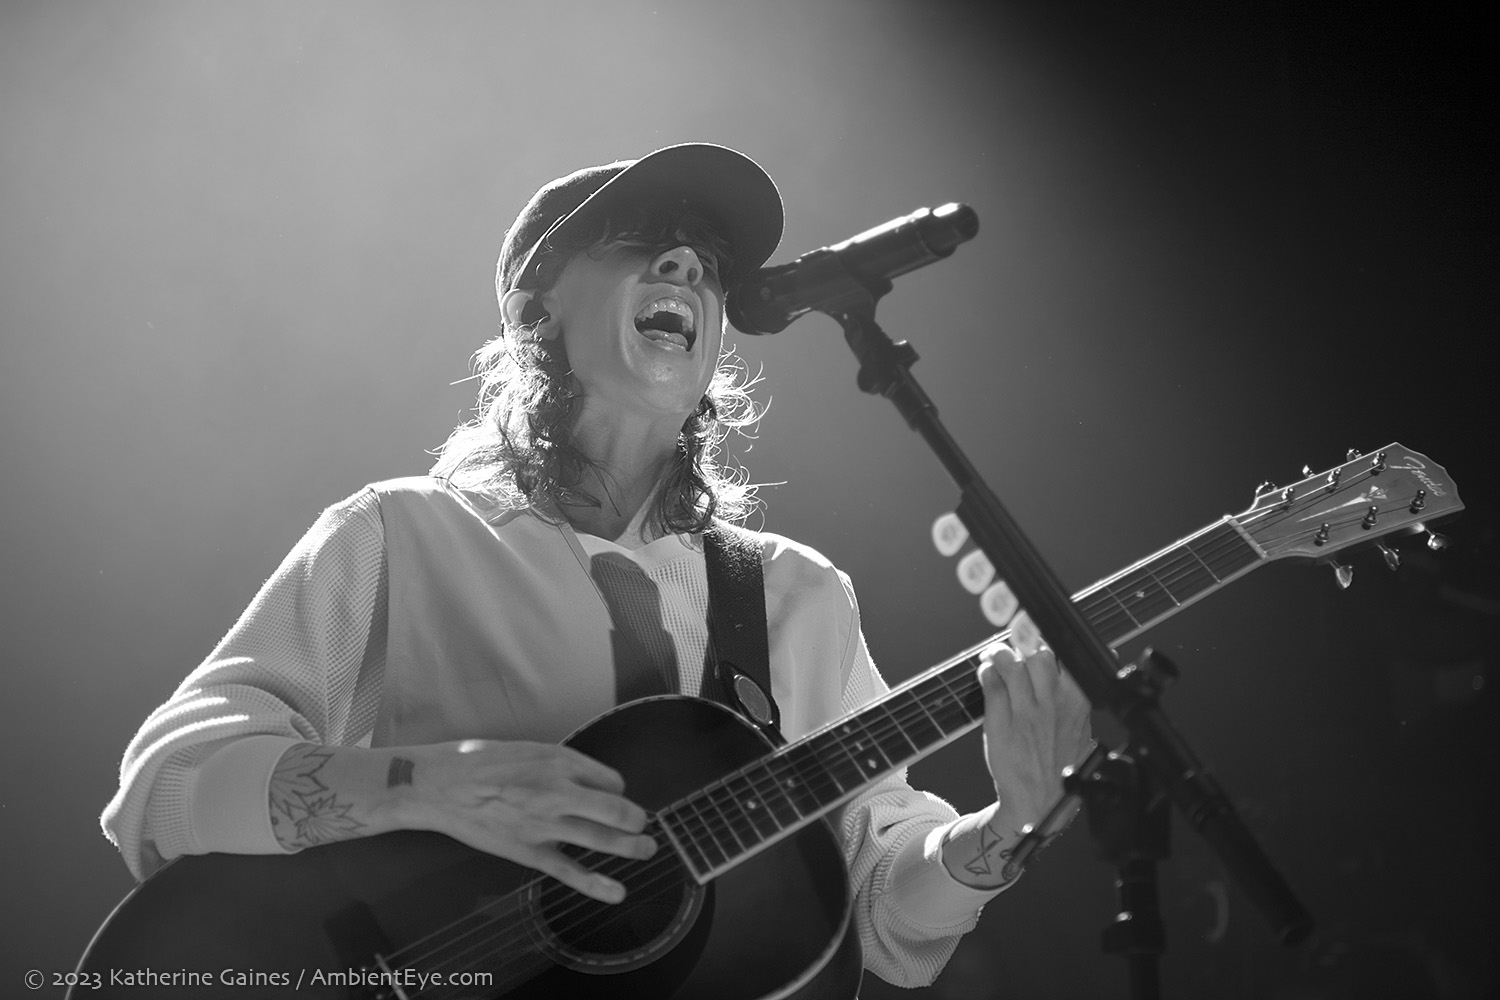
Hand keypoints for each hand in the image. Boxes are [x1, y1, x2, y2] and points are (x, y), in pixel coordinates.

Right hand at [401, 740, 656, 903]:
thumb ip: (561, 766)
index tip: (613, 798)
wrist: (441, 785)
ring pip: (603, 839)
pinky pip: (570, 870)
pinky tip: (617, 892)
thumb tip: (587, 782)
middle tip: (642, 825)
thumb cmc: (482, 762)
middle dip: (637, 820)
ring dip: (632, 847)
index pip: (612, 781)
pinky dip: (597, 884)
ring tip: (647, 850)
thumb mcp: (531, 749)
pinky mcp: (529, 851)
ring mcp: (545, 824)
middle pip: (617, 810)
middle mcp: (559, 791)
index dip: (618, 791)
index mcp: (560, 761)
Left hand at [976, 623, 1092, 834]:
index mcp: (1078, 703)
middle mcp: (1052, 704)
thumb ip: (1078, 700)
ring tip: (997, 656)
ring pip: (1011, 662)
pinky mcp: (999, 722)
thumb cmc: (1060, 767)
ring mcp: (1025, 712)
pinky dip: (987, 672)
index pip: (1069, 656)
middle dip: (1025, 643)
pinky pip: (991, 683)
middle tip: (1016, 645)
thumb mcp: (1082, 732)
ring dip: (1001, 653)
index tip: (1041, 629)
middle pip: (1038, 652)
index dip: (1051, 638)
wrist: (1038, 805)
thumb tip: (1081, 666)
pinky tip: (988, 673)